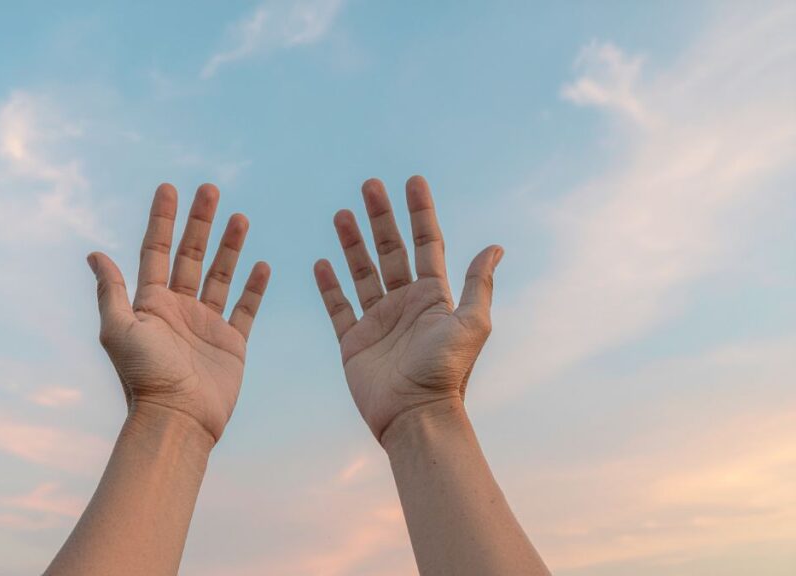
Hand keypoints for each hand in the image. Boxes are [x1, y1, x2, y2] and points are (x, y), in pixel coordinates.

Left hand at [88, 183, 269, 443]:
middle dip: (200, 222)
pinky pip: (246, 308)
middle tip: (210, 189)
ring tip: (240, 217)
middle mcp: (179, 309)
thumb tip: (94, 253)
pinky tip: (262, 264)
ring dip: (229, 246)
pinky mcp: (231, 343)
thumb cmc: (144, 377)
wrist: (178, 418)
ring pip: (220, 275)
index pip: (157, 251)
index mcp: (151, 303)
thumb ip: (111, 290)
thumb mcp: (119, 330)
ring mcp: (207, 324)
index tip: (168, 188)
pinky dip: (255, 287)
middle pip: (191, 255)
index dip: (162, 220)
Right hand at [314, 176, 501, 442]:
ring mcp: (377, 321)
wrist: (414, 415)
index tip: (413, 182)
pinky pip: (338, 306)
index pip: (426, 244)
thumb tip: (495, 247)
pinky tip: (321, 262)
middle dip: (380, 218)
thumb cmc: (446, 372)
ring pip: (361, 272)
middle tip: (370, 185)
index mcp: (433, 297)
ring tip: (342, 214)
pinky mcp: (353, 340)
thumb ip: (477, 284)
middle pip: (390, 250)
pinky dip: (329, 285)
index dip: (420, 212)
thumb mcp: (471, 324)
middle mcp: (405, 304)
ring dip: (352, 243)